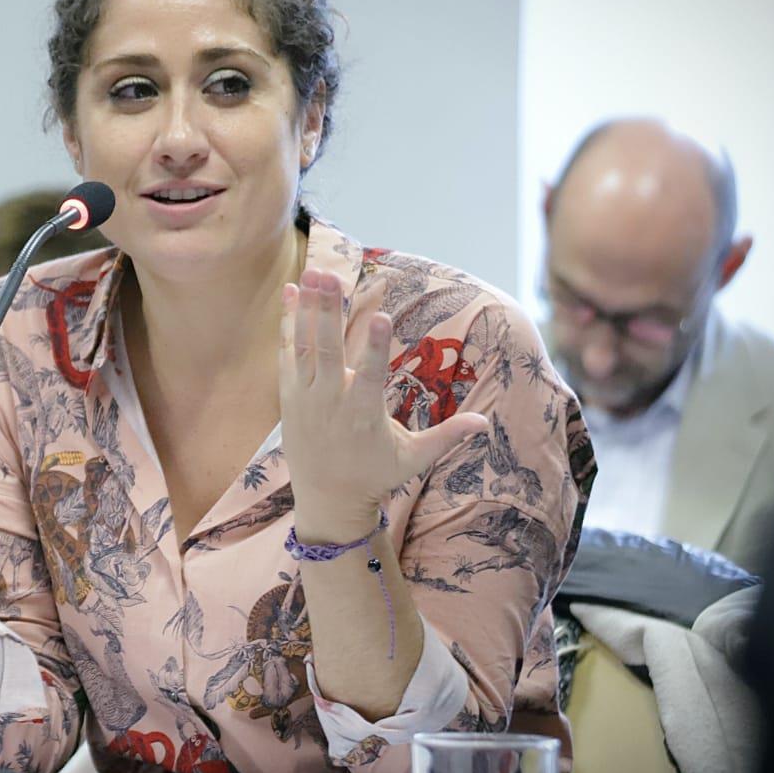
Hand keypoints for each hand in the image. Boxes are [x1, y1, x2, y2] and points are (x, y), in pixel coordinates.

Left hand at [279, 269, 487, 541]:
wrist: (326, 500)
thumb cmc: (374, 477)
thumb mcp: (413, 460)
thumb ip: (447, 437)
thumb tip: (486, 422)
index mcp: (362, 416)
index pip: (369, 376)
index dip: (375, 346)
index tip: (381, 316)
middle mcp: (330, 402)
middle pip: (327, 351)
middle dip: (328, 312)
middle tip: (329, 275)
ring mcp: (305, 397)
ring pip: (305, 346)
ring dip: (307, 308)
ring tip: (313, 272)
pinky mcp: (289, 395)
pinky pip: (287, 352)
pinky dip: (288, 322)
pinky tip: (291, 290)